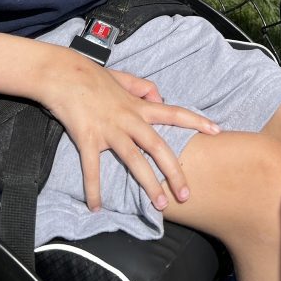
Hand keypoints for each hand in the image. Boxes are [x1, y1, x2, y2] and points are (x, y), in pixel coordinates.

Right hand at [37, 48, 219, 212]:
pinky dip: (94, 189)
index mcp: (138, 106)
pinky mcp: (87, 138)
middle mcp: (128, 118)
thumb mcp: (123, 77)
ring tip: (160, 205)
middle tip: (186, 194)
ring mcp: (109, 129)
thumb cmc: (92, 76)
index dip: (196, 121)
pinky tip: (97, 206)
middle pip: (158, 146)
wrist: (63, 73)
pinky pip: (93, 168)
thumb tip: (159, 96)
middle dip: (175, 171)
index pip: (174, 112)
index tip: (217, 131)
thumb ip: (143, 87)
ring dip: (148, 184)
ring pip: (134, 160)